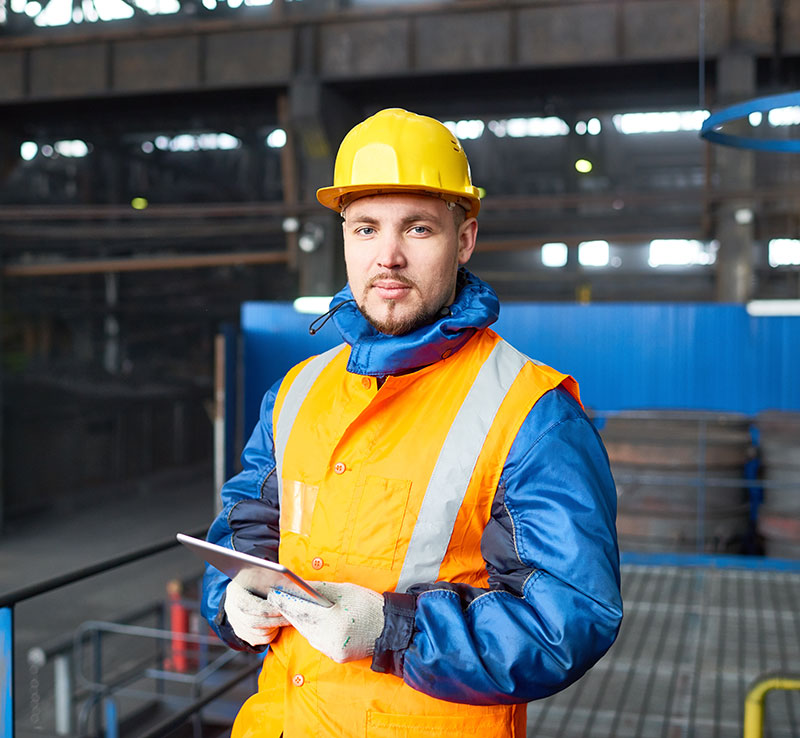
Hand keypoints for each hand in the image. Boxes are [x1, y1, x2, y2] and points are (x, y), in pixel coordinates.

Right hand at [224, 580, 288, 646]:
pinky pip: (258, 640)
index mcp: (235, 594)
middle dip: (277, 621)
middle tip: (292, 617)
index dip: (273, 610)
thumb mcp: (259, 577)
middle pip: (255, 623)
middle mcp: (232, 611)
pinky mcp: (241, 633)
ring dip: (275, 627)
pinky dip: (271, 634)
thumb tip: (292, 586)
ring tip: (287, 620)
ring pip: (258, 634)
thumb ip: (272, 581)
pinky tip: (277, 625)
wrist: (240, 590)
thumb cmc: (254, 581)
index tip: (287, 608)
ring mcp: (235, 624)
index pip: (255, 607)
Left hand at [268, 581, 384, 662]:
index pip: (301, 611)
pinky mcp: (337, 657)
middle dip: (293, 611)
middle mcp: (331, 639)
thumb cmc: (368, 605)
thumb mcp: (344, 590)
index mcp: (333, 620)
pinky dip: (315, 632)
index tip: (274, 594)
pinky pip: (319, 642)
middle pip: (302, 624)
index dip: (285, 602)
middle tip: (284, 599)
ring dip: (304, 622)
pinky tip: (317, 622)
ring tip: (301, 608)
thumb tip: (297, 583)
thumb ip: (318, 588)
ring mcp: (333, 651)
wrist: (389, 628)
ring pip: (308, 634)